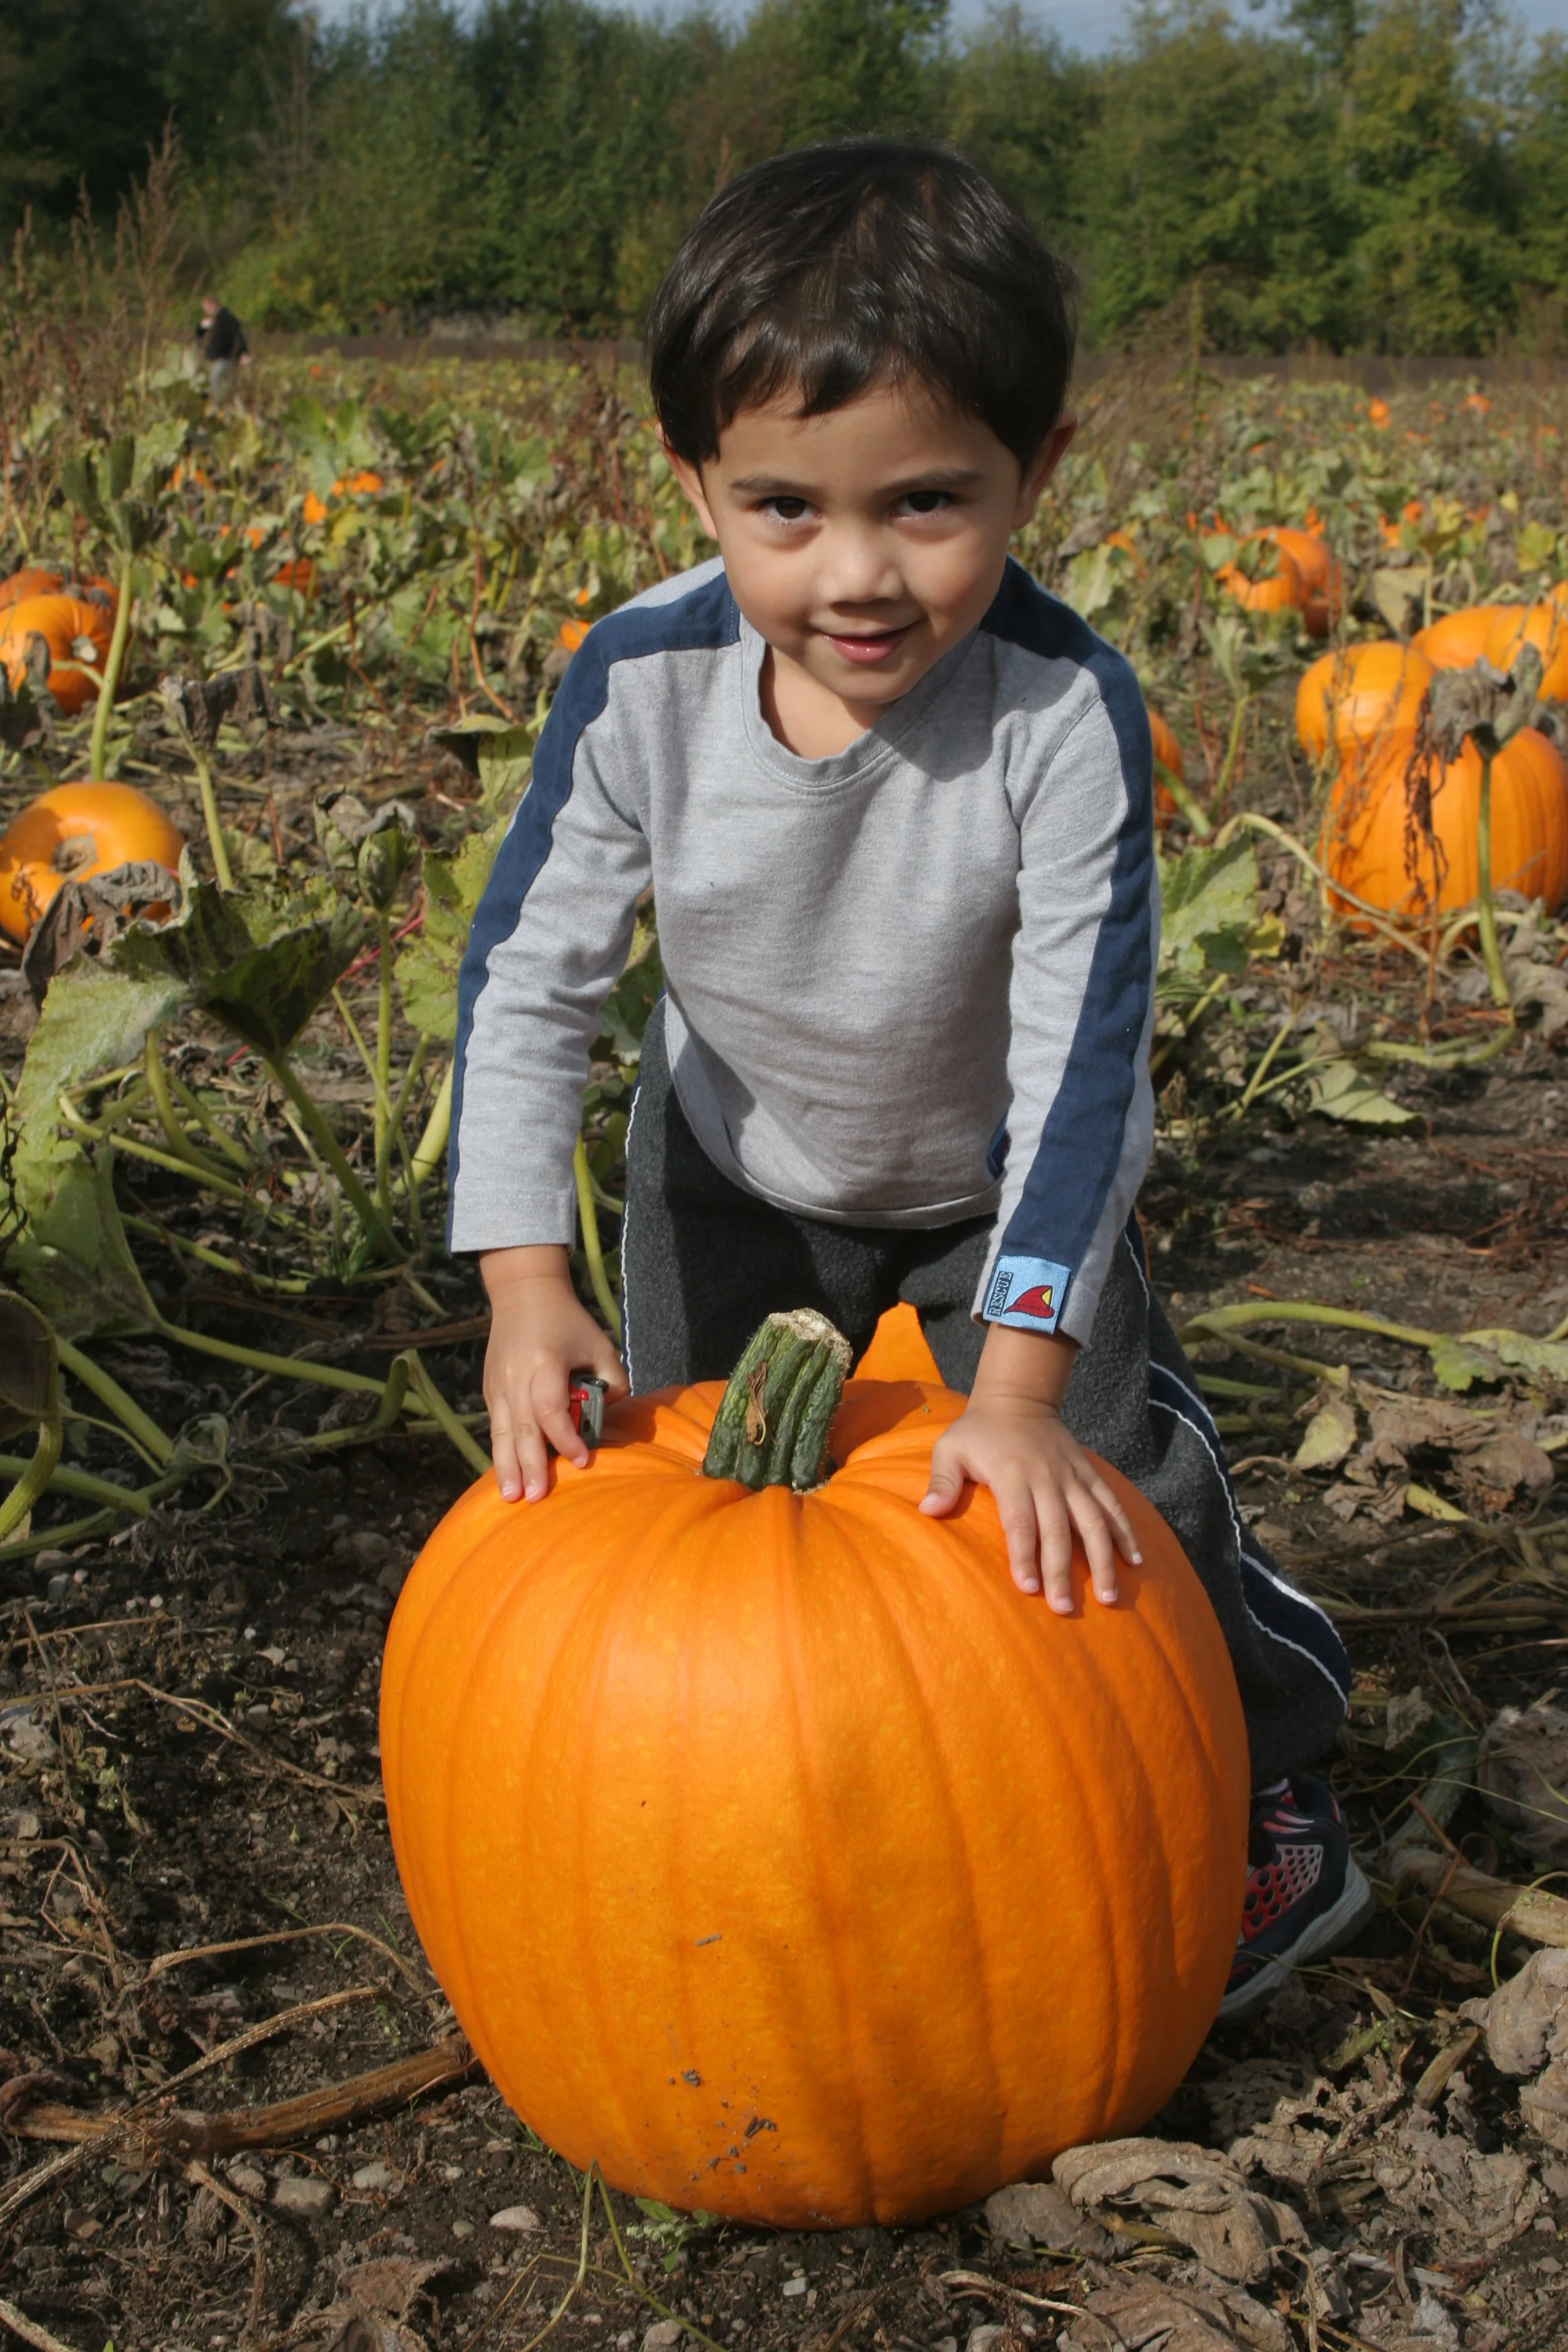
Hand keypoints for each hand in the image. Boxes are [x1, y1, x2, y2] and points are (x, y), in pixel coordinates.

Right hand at [480, 1246, 624, 1502]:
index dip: (566, 1439)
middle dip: (529, 1466)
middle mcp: (515, 1377)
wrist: (523, 1292)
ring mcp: (498, 1385)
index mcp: (543, 1364)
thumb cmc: (567, 1321)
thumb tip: (611, 1415)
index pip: (550, 1410)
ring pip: (502, 1432)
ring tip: (510, 1496)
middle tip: (536, 1498)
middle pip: (522, 1428)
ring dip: (506, 1466)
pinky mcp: (491, 1389)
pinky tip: (506, 1475)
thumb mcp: (599, 1344)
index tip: (583, 1460)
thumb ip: (612, 1380)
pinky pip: (497, 1426)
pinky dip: (501, 1451)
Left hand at [917, 1324, 1140, 1611]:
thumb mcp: (950, 1448)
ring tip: (1108, 1596)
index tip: (1028, 1588)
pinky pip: (1112, 1504)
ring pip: (1094, 1521)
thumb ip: (941, 1480)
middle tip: (1064, 1608)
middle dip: (1062, 1571)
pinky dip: (1125, 1532)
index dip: (1024, 1555)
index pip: (1020, 1521)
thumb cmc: (978, 1431)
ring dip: (1103, 1559)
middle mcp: (1047, 1477)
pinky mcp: (1088, 1474)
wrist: (1018, 1398)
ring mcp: (1072, 1476)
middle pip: (1058, 1530)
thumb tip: (927, 1511)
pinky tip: (1134, 1561)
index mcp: (1012, 1473)